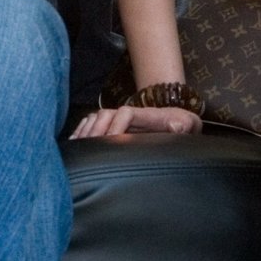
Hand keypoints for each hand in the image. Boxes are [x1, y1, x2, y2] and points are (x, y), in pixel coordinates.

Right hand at [69, 105, 202, 138]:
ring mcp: (119, 118)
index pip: (125, 114)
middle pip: (105, 115)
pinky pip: (92, 123)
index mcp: (144, 115)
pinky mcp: (112, 125)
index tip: (110, 140)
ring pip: (96, 118)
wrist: (177, 118)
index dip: (116, 125)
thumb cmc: (181, 125)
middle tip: (88, 147)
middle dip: (95, 130)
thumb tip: (178, 126)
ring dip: (85, 131)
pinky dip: (82, 131)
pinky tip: (74, 143)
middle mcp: (128, 114)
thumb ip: (182, 125)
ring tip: (77, 146)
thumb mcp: (186, 125)